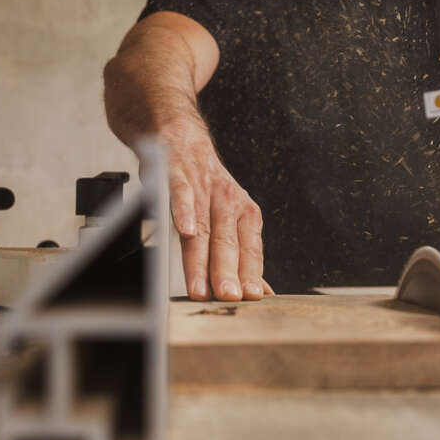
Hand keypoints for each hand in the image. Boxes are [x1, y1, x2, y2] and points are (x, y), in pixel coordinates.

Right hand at [167, 138, 273, 301]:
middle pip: (227, 243)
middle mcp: (229, 201)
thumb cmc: (207, 187)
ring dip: (201, 259)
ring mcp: (204, 188)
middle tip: (229, 298)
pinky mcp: (179, 175)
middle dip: (228, 272)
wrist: (183, 139)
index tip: (250, 300)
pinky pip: (183, 195)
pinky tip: (185, 230)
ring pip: (203, 228)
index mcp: (246, 214)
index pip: (250, 250)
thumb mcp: (230, 217)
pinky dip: (184, 211)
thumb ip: (242, 254)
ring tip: (199, 288)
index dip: (250, 274)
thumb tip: (261, 291)